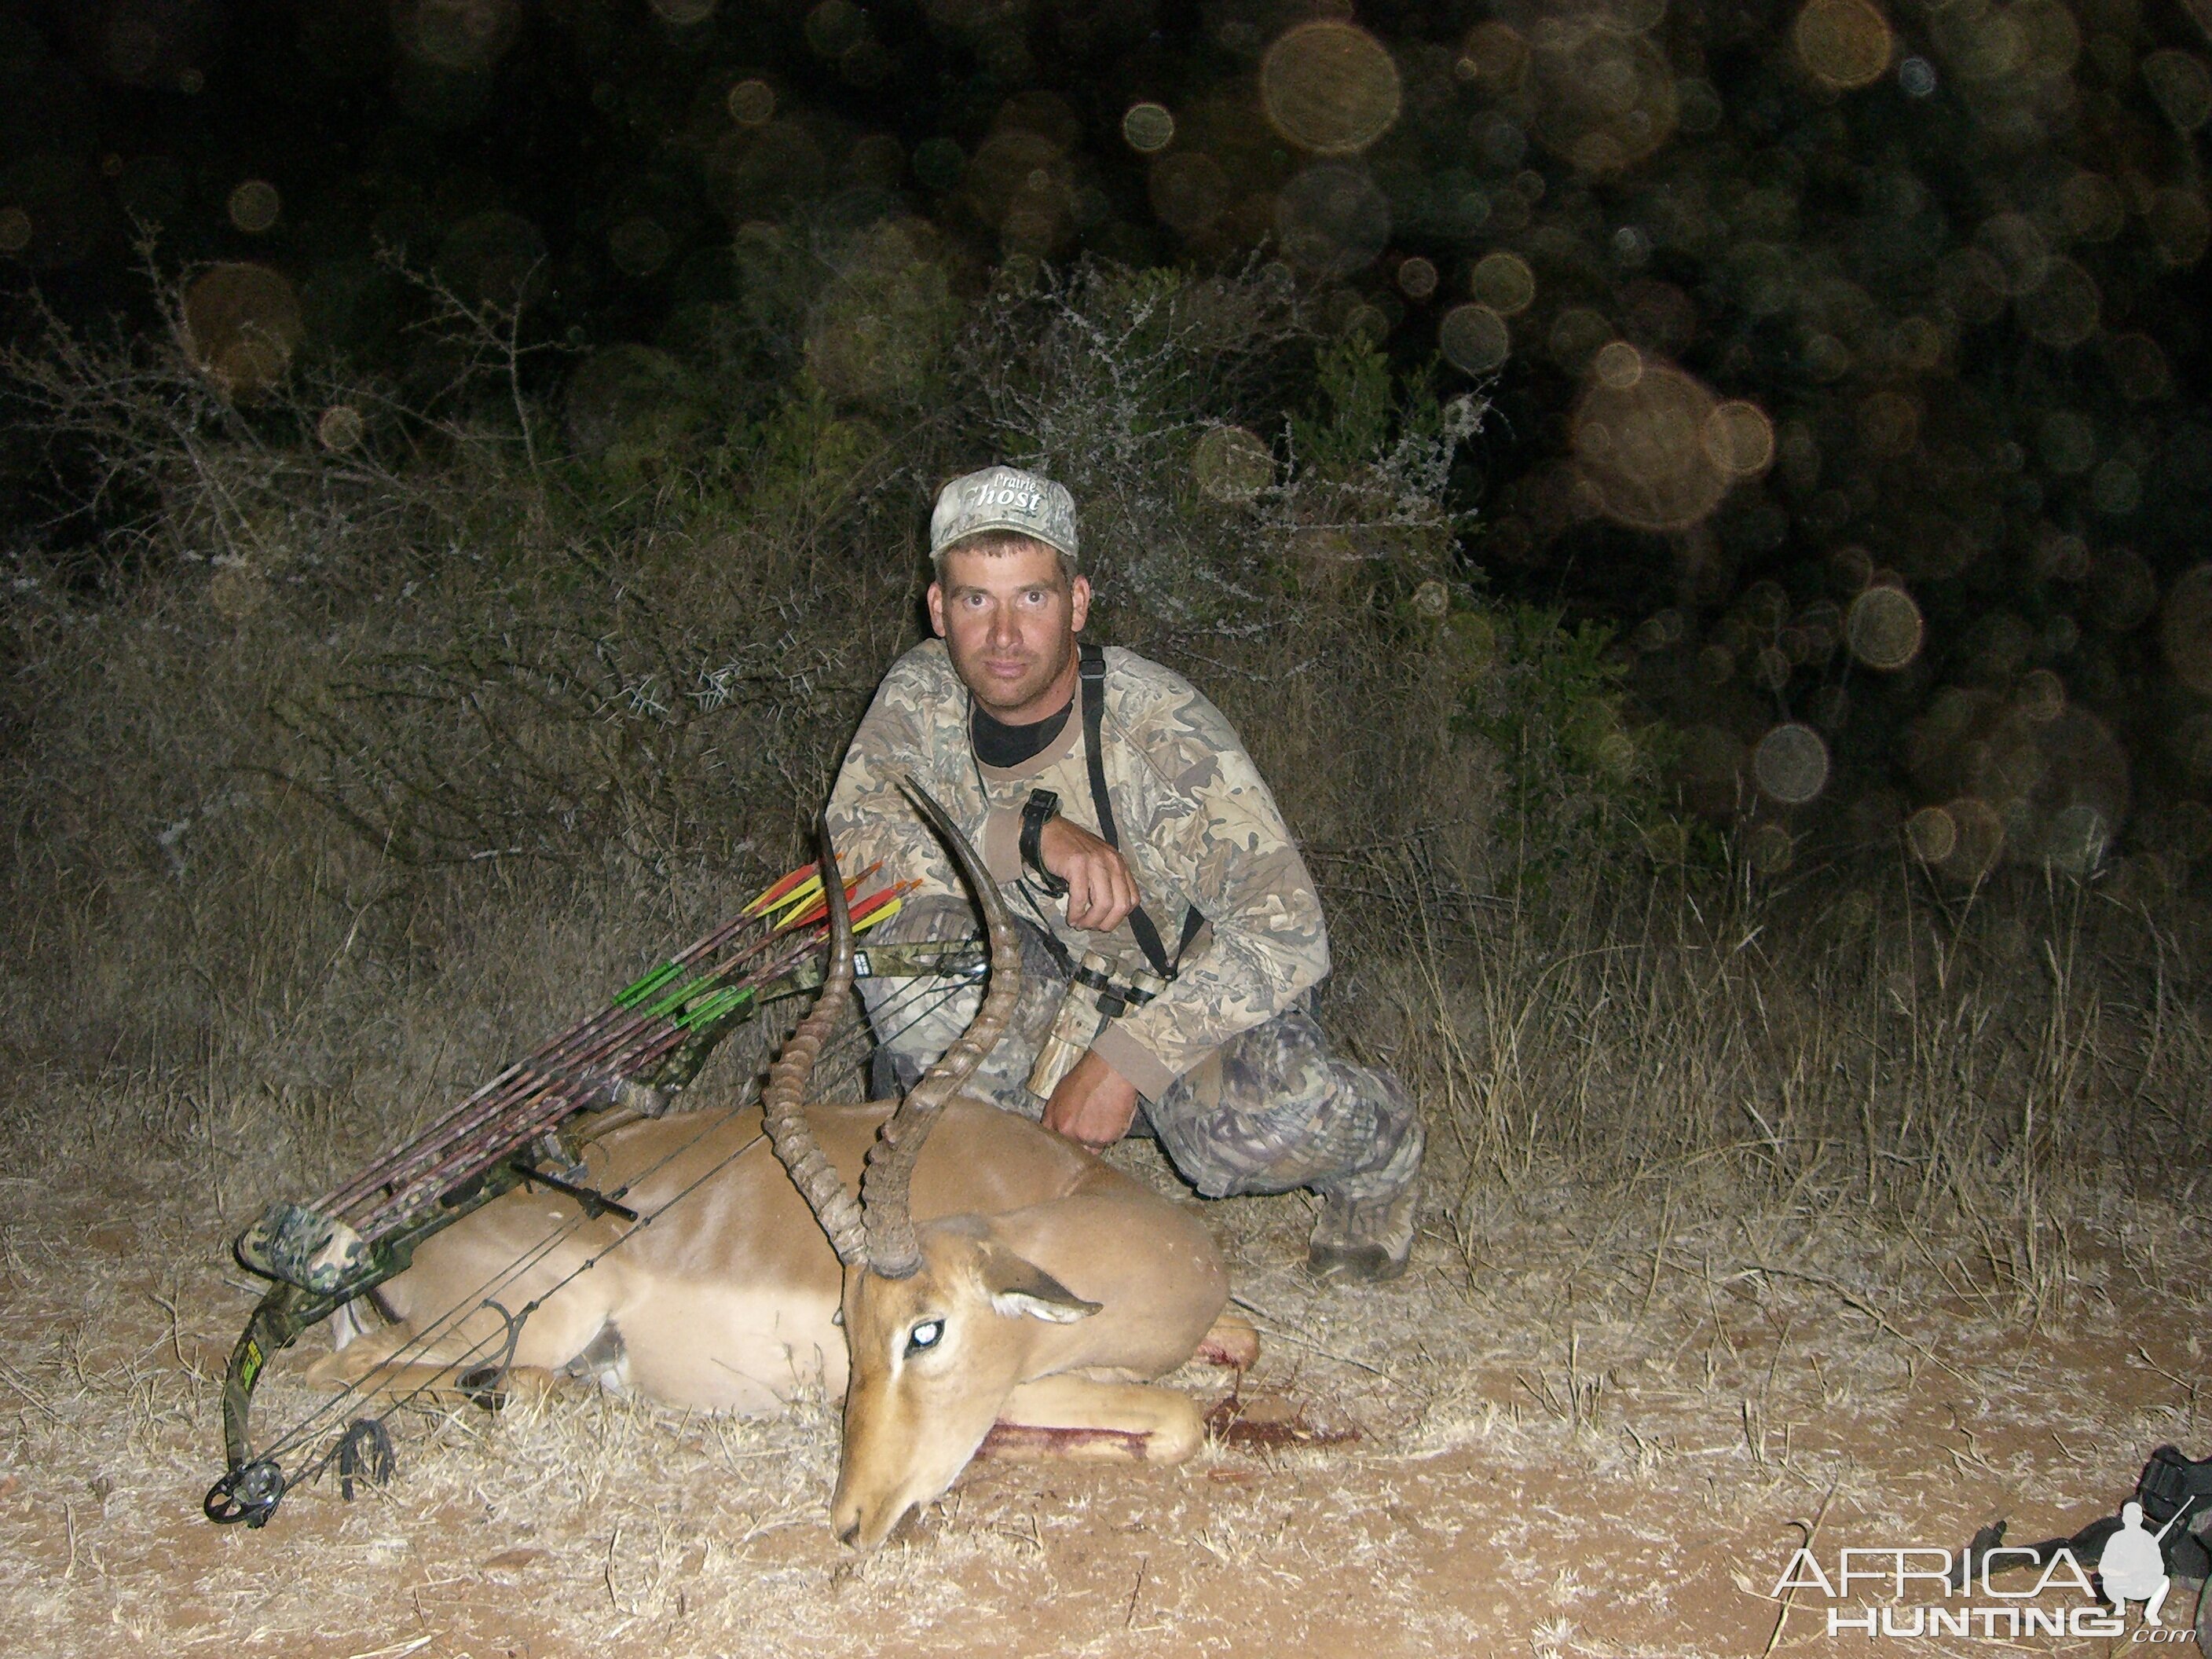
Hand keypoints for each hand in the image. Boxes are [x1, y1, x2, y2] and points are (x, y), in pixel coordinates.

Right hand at [1037, 815, 1139, 932]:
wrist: (1048, 831)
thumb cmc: (1072, 850)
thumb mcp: (1098, 863)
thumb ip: (1108, 882)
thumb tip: (1107, 914)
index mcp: (1120, 864)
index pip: (1133, 899)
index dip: (1119, 916)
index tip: (1104, 920)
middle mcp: (1113, 862)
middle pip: (1121, 905)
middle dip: (1107, 923)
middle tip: (1091, 927)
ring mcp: (1096, 862)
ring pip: (1104, 904)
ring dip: (1091, 921)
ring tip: (1079, 924)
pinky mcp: (1078, 865)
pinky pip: (1080, 898)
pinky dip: (1076, 913)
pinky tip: (1071, 917)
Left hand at [1041, 1050, 1139, 1152]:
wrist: (1109, 1070)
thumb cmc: (1084, 1077)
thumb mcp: (1057, 1096)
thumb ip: (1051, 1119)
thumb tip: (1048, 1133)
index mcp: (1059, 1125)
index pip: (1057, 1148)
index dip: (1063, 1145)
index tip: (1067, 1142)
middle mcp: (1074, 1135)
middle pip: (1076, 1150)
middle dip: (1080, 1142)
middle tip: (1087, 1125)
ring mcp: (1093, 1138)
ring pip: (1093, 1149)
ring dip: (1096, 1139)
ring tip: (1100, 1118)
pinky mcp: (1111, 1136)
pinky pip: (1109, 1142)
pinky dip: (1111, 1133)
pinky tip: (1110, 1116)